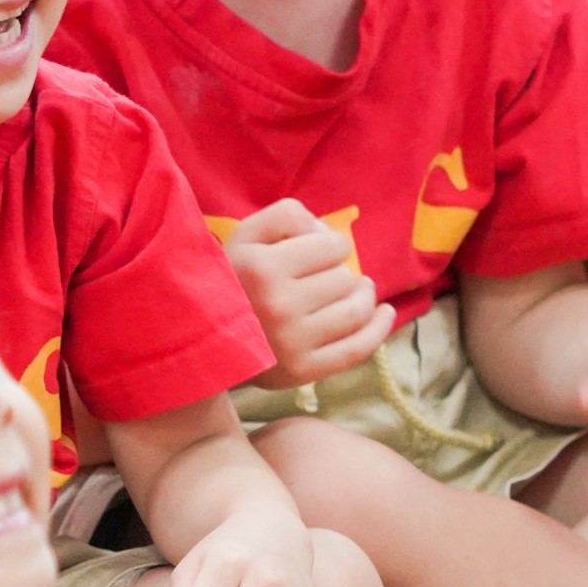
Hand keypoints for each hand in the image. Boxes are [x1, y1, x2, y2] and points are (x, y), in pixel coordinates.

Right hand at [224, 199, 395, 387]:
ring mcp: (293, 342)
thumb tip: (327, 233)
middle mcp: (279, 306)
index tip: (319, 253)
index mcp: (263, 268)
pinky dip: (379, 328)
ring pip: (356, 312)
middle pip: (345, 279)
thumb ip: (287, 215)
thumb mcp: (247, 235)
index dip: (331, 245)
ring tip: (358, 291)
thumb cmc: (232, 278)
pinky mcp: (303, 371)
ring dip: (364, 297)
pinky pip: (357, 349)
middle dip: (342, 274)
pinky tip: (385, 313)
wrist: (202, 337)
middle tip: (330, 277)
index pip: (333, 246)